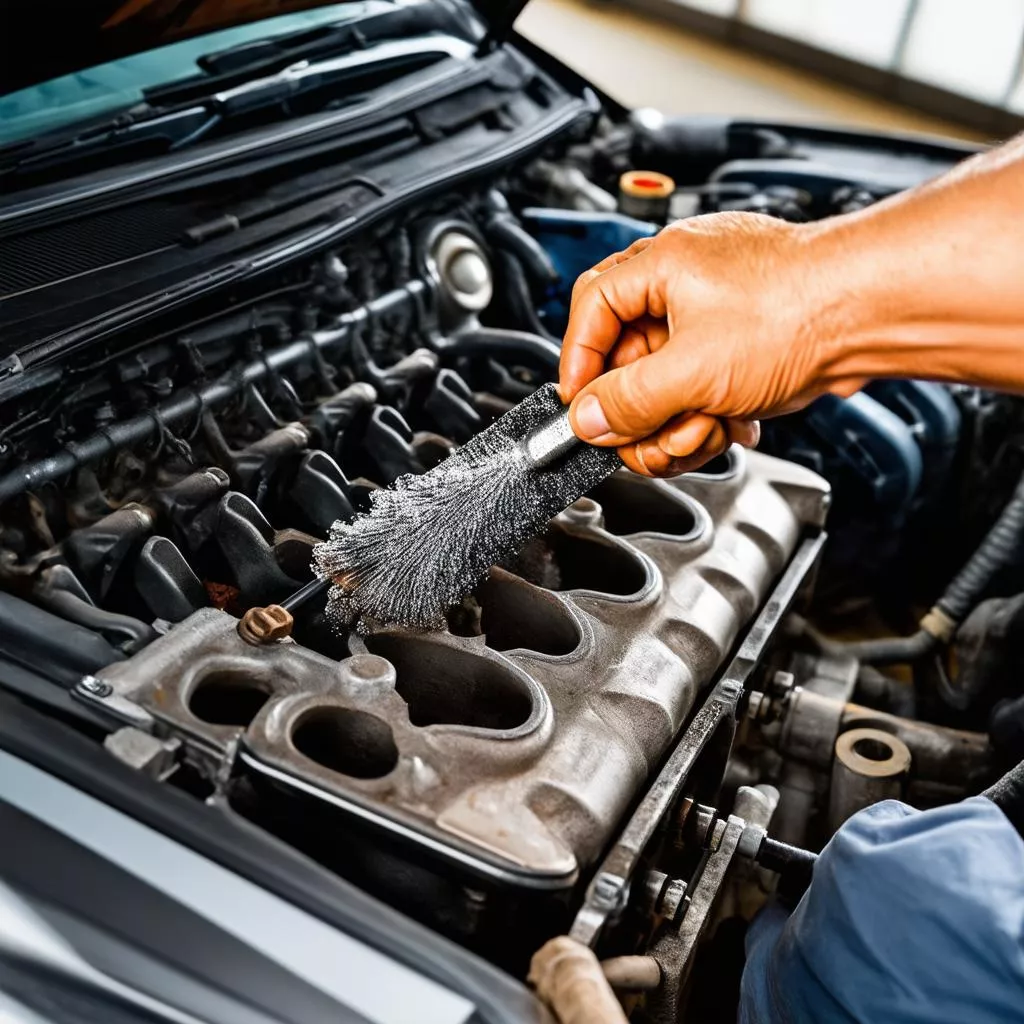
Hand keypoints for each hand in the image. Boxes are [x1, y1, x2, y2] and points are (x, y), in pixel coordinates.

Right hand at [559, 213, 866, 476]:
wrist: (875, 313)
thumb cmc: (800, 309)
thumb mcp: (693, 370)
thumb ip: (629, 400)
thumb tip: (587, 418)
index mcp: (661, 265)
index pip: (590, 310)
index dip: (579, 364)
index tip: (583, 407)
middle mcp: (685, 282)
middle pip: (627, 356)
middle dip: (641, 409)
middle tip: (648, 437)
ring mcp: (717, 313)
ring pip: (666, 380)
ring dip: (678, 419)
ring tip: (704, 430)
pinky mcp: (744, 342)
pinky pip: (701, 385)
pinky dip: (710, 413)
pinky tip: (732, 422)